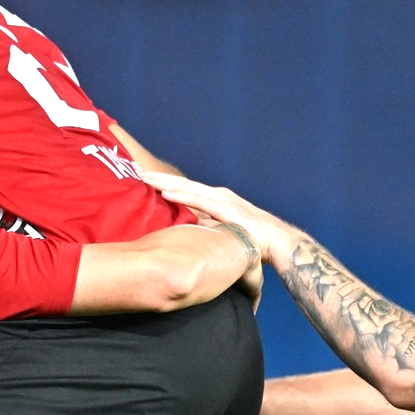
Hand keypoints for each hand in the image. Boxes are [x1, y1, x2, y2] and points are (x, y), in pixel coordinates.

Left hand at [145, 172, 297, 265]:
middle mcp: (218, 195)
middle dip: (160, 178)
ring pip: (188, 188)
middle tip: (137, 171)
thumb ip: (205, 229)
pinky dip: (181, 196)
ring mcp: (222, 199)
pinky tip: (165, 193)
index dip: (165, 184)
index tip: (145, 180)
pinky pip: (199, 201)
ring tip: (145, 178)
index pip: (186, 190)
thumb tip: (185, 233)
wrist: (277, 243)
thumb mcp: (221, 233)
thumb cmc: (251, 240)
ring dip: (165, 183)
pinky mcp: (227, 208)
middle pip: (183, 184)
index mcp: (216, 199)